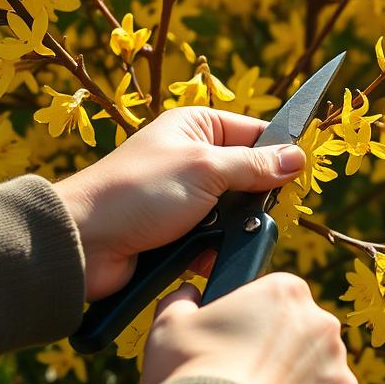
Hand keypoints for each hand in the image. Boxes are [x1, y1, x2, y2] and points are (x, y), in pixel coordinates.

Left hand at [55, 107, 305, 300]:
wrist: (83, 243)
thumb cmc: (138, 192)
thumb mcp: (204, 168)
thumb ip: (255, 164)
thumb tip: (299, 157)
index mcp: (196, 126)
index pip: (256, 132)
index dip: (280, 152)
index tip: (301, 174)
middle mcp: (191, 157)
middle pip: (249, 176)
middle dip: (254, 200)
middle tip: (255, 212)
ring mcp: (184, 197)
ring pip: (234, 214)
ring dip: (231, 230)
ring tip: (218, 237)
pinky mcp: (177, 233)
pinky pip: (214, 242)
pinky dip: (213, 252)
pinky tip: (202, 257)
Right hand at [142, 274, 357, 383]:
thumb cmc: (193, 375)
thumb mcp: (170, 328)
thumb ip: (181, 302)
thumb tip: (187, 295)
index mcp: (286, 292)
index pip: (275, 296)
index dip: (253, 317)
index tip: (235, 338)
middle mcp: (323, 325)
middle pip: (302, 333)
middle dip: (279, 351)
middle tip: (244, 373)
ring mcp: (338, 371)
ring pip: (317, 373)